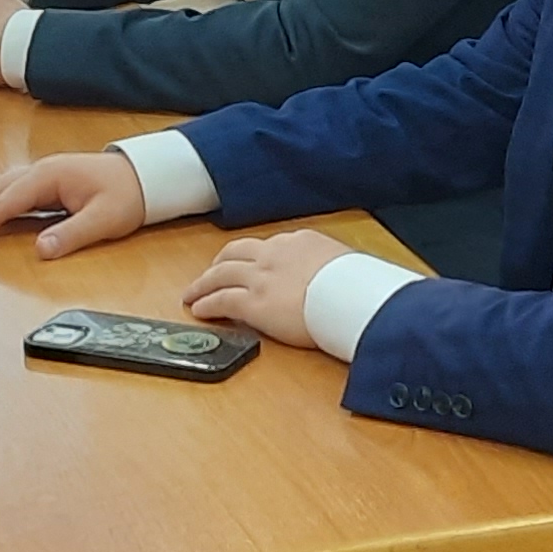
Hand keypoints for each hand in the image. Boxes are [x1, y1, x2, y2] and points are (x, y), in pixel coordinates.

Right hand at [0, 150, 148, 257]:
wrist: (147, 175)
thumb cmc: (128, 194)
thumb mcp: (106, 219)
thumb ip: (72, 234)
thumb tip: (41, 250)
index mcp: (50, 176)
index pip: (8, 201)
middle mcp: (39, 171)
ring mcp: (39, 175)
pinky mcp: (43, 183)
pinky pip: (5, 192)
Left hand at [185, 229, 355, 352]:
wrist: (351, 298)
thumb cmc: (359, 286)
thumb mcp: (348, 264)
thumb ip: (332, 268)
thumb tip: (340, 279)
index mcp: (301, 241)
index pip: (270, 245)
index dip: (256, 256)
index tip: (252, 263)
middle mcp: (275, 254)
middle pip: (236, 252)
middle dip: (221, 262)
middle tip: (212, 272)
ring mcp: (261, 277)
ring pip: (221, 274)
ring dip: (204, 283)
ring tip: (193, 292)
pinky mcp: (253, 303)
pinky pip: (220, 301)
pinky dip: (206, 304)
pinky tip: (199, 309)